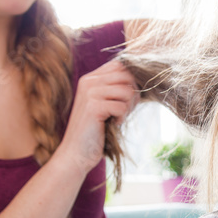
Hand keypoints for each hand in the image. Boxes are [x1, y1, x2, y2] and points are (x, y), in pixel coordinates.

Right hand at [57, 59, 138, 173]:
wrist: (76, 153)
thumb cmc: (95, 130)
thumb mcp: (106, 104)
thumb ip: (117, 88)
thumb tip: (142, 77)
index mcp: (90, 78)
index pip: (120, 64)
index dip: (132, 79)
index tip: (129, 98)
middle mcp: (88, 81)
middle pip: (127, 75)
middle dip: (133, 95)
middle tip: (125, 111)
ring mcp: (90, 93)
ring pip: (127, 91)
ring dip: (128, 108)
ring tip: (118, 118)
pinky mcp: (93, 107)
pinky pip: (122, 106)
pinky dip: (121, 118)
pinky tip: (112, 124)